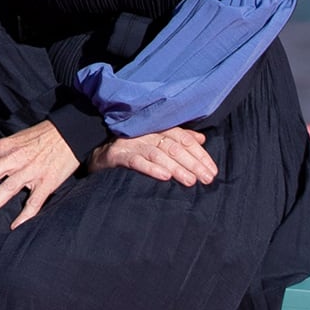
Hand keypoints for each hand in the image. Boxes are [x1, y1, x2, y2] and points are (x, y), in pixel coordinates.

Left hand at [0, 119, 83, 227]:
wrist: (70, 131)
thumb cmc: (38, 137)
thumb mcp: (12, 140)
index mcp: (2, 147)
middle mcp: (14, 159)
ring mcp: (31, 171)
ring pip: (7, 188)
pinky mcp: (47, 182)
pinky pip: (34, 201)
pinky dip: (24, 215)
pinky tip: (14, 226)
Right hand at [96, 126, 217, 185]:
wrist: (96, 154)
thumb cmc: (130, 150)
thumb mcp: (154, 142)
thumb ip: (178, 139)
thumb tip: (201, 140)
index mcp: (157, 129)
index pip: (183, 138)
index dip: (199, 154)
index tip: (212, 170)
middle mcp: (145, 133)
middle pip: (174, 146)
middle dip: (193, 163)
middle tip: (206, 179)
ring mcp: (131, 143)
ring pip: (158, 153)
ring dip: (176, 167)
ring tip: (190, 181)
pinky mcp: (117, 155)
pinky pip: (136, 161)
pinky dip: (151, 168)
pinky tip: (164, 177)